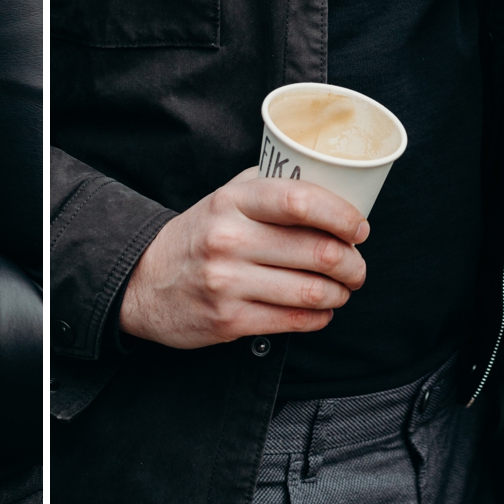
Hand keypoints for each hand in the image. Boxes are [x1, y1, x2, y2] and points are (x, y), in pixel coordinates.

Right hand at [118, 168, 368, 350]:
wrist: (145, 282)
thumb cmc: (198, 236)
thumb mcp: (224, 198)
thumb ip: (269, 187)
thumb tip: (330, 183)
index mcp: (233, 202)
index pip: (299, 201)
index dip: (341, 215)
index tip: (359, 228)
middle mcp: (229, 240)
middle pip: (317, 251)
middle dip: (352, 263)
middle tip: (356, 266)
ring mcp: (227, 282)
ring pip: (312, 290)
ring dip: (340, 292)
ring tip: (342, 289)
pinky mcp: (229, 320)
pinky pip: (294, 320)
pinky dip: (320, 316)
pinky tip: (321, 309)